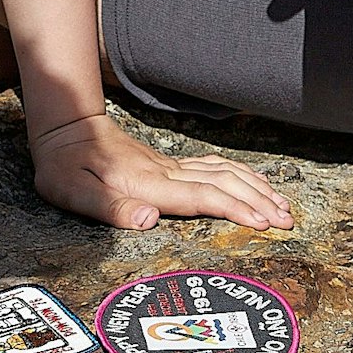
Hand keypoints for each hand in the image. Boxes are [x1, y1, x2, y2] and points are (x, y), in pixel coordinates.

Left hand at [29, 114, 293, 231]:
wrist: (65, 129)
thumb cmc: (64, 167)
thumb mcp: (73, 192)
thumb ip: (111, 208)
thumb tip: (149, 220)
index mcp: (147, 184)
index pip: (201, 197)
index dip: (235, 210)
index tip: (263, 222)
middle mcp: (166, 173)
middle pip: (223, 184)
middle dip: (259, 202)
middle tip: (288, 221)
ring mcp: (171, 166)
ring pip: (225, 173)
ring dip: (256, 188)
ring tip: (283, 205)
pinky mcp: (170, 165)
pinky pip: (215, 166)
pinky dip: (241, 174)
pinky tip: (256, 183)